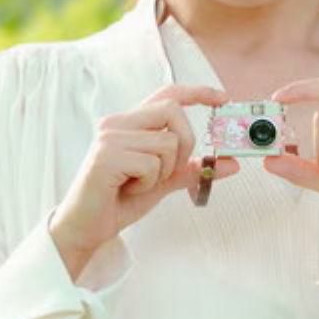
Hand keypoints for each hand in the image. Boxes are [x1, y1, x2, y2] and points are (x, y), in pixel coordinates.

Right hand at [49, 84, 240, 277]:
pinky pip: (151, 164)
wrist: (87, 226)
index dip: (198, 92)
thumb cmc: (119, 201)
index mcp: (130, 123)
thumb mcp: (163, 182)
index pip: (167, 94)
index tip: (222, 99)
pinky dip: (148, 184)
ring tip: (138, 184)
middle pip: (173, 111)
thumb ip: (192, 169)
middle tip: (168, 170)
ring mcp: (110, 137)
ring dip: (163, 172)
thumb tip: (231, 164)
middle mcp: (117, 123)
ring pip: (167, 143)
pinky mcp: (107, 156)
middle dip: (185, 144)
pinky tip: (129, 189)